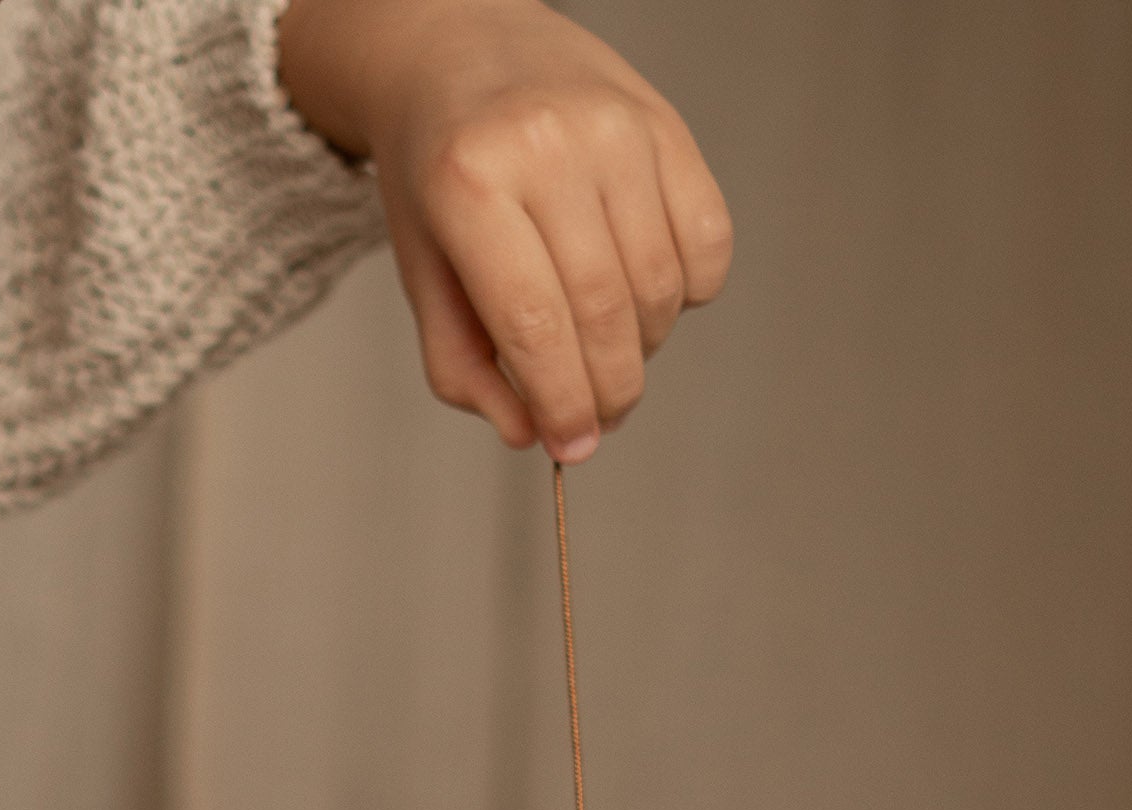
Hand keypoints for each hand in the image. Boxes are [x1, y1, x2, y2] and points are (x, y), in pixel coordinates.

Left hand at [279, 0, 731, 460]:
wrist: (461, 41)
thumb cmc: (439, 171)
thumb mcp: (424, 269)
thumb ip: (463, 366)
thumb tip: (530, 435)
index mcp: (467, 180)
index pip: (535, 324)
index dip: (561, 402)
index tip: (572, 447)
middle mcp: (547, 144)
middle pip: (605, 314)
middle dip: (608, 390)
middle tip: (598, 418)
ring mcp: (617, 128)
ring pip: (660, 291)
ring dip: (644, 346)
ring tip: (609, 345)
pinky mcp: (667, 125)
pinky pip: (707, 247)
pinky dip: (687, 293)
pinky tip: (642, 286)